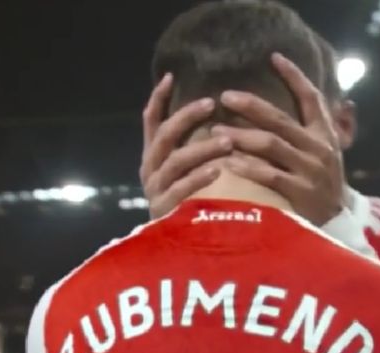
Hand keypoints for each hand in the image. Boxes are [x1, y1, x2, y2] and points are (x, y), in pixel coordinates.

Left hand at [139, 55, 346, 224]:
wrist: (337, 223)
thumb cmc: (325, 185)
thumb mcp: (329, 154)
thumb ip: (317, 127)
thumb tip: (308, 94)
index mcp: (326, 135)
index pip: (312, 99)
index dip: (294, 77)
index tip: (273, 57)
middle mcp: (319, 149)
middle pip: (281, 120)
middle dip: (251, 107)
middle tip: (225, 97)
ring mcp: (309, 171)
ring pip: (270, 146)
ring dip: (241, 136)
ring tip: (216, 132)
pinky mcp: (299, 193)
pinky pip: (268, 175)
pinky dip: (247, 167)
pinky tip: (228, 162)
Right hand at [140, 74, 231, 218]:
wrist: (175, 249)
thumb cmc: (188, 205)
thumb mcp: (185, 175)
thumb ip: (191, 150)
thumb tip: (217, 121)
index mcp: (153, 158)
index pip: (151, 121)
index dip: (159, 99)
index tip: (172, 77)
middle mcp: (151, 170)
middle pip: (165, 136)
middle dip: (187, 117)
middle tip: (212, 104)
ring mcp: (156, 190)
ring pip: (176, 160)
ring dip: (203, 148)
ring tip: (227, 141)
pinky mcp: (166, 210)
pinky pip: (181, 188)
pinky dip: (199, 177)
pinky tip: (218, 170)